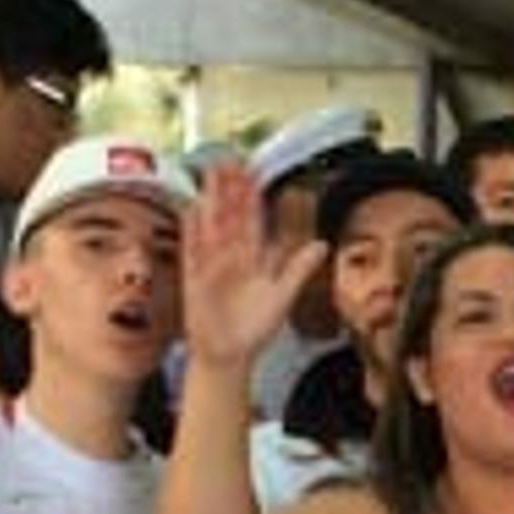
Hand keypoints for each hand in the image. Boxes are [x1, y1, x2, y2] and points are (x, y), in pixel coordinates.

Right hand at [180, 160, 324, 369]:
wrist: (228, 355)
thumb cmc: (254, 329)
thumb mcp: (283, 296)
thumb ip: (299, 269)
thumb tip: (322, 245)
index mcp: (254, 257)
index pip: (253, 218)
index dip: (252, 195)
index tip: (252, 170)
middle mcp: (231, 255)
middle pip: (229, 213)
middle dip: (228, 186)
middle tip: (227, 158)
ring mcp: (210, 263)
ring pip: (211, 224)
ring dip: (211, 199)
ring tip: (210, 173)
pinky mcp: (194, 277)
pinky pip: (192, 248)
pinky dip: (192, 229)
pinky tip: (191, 208)